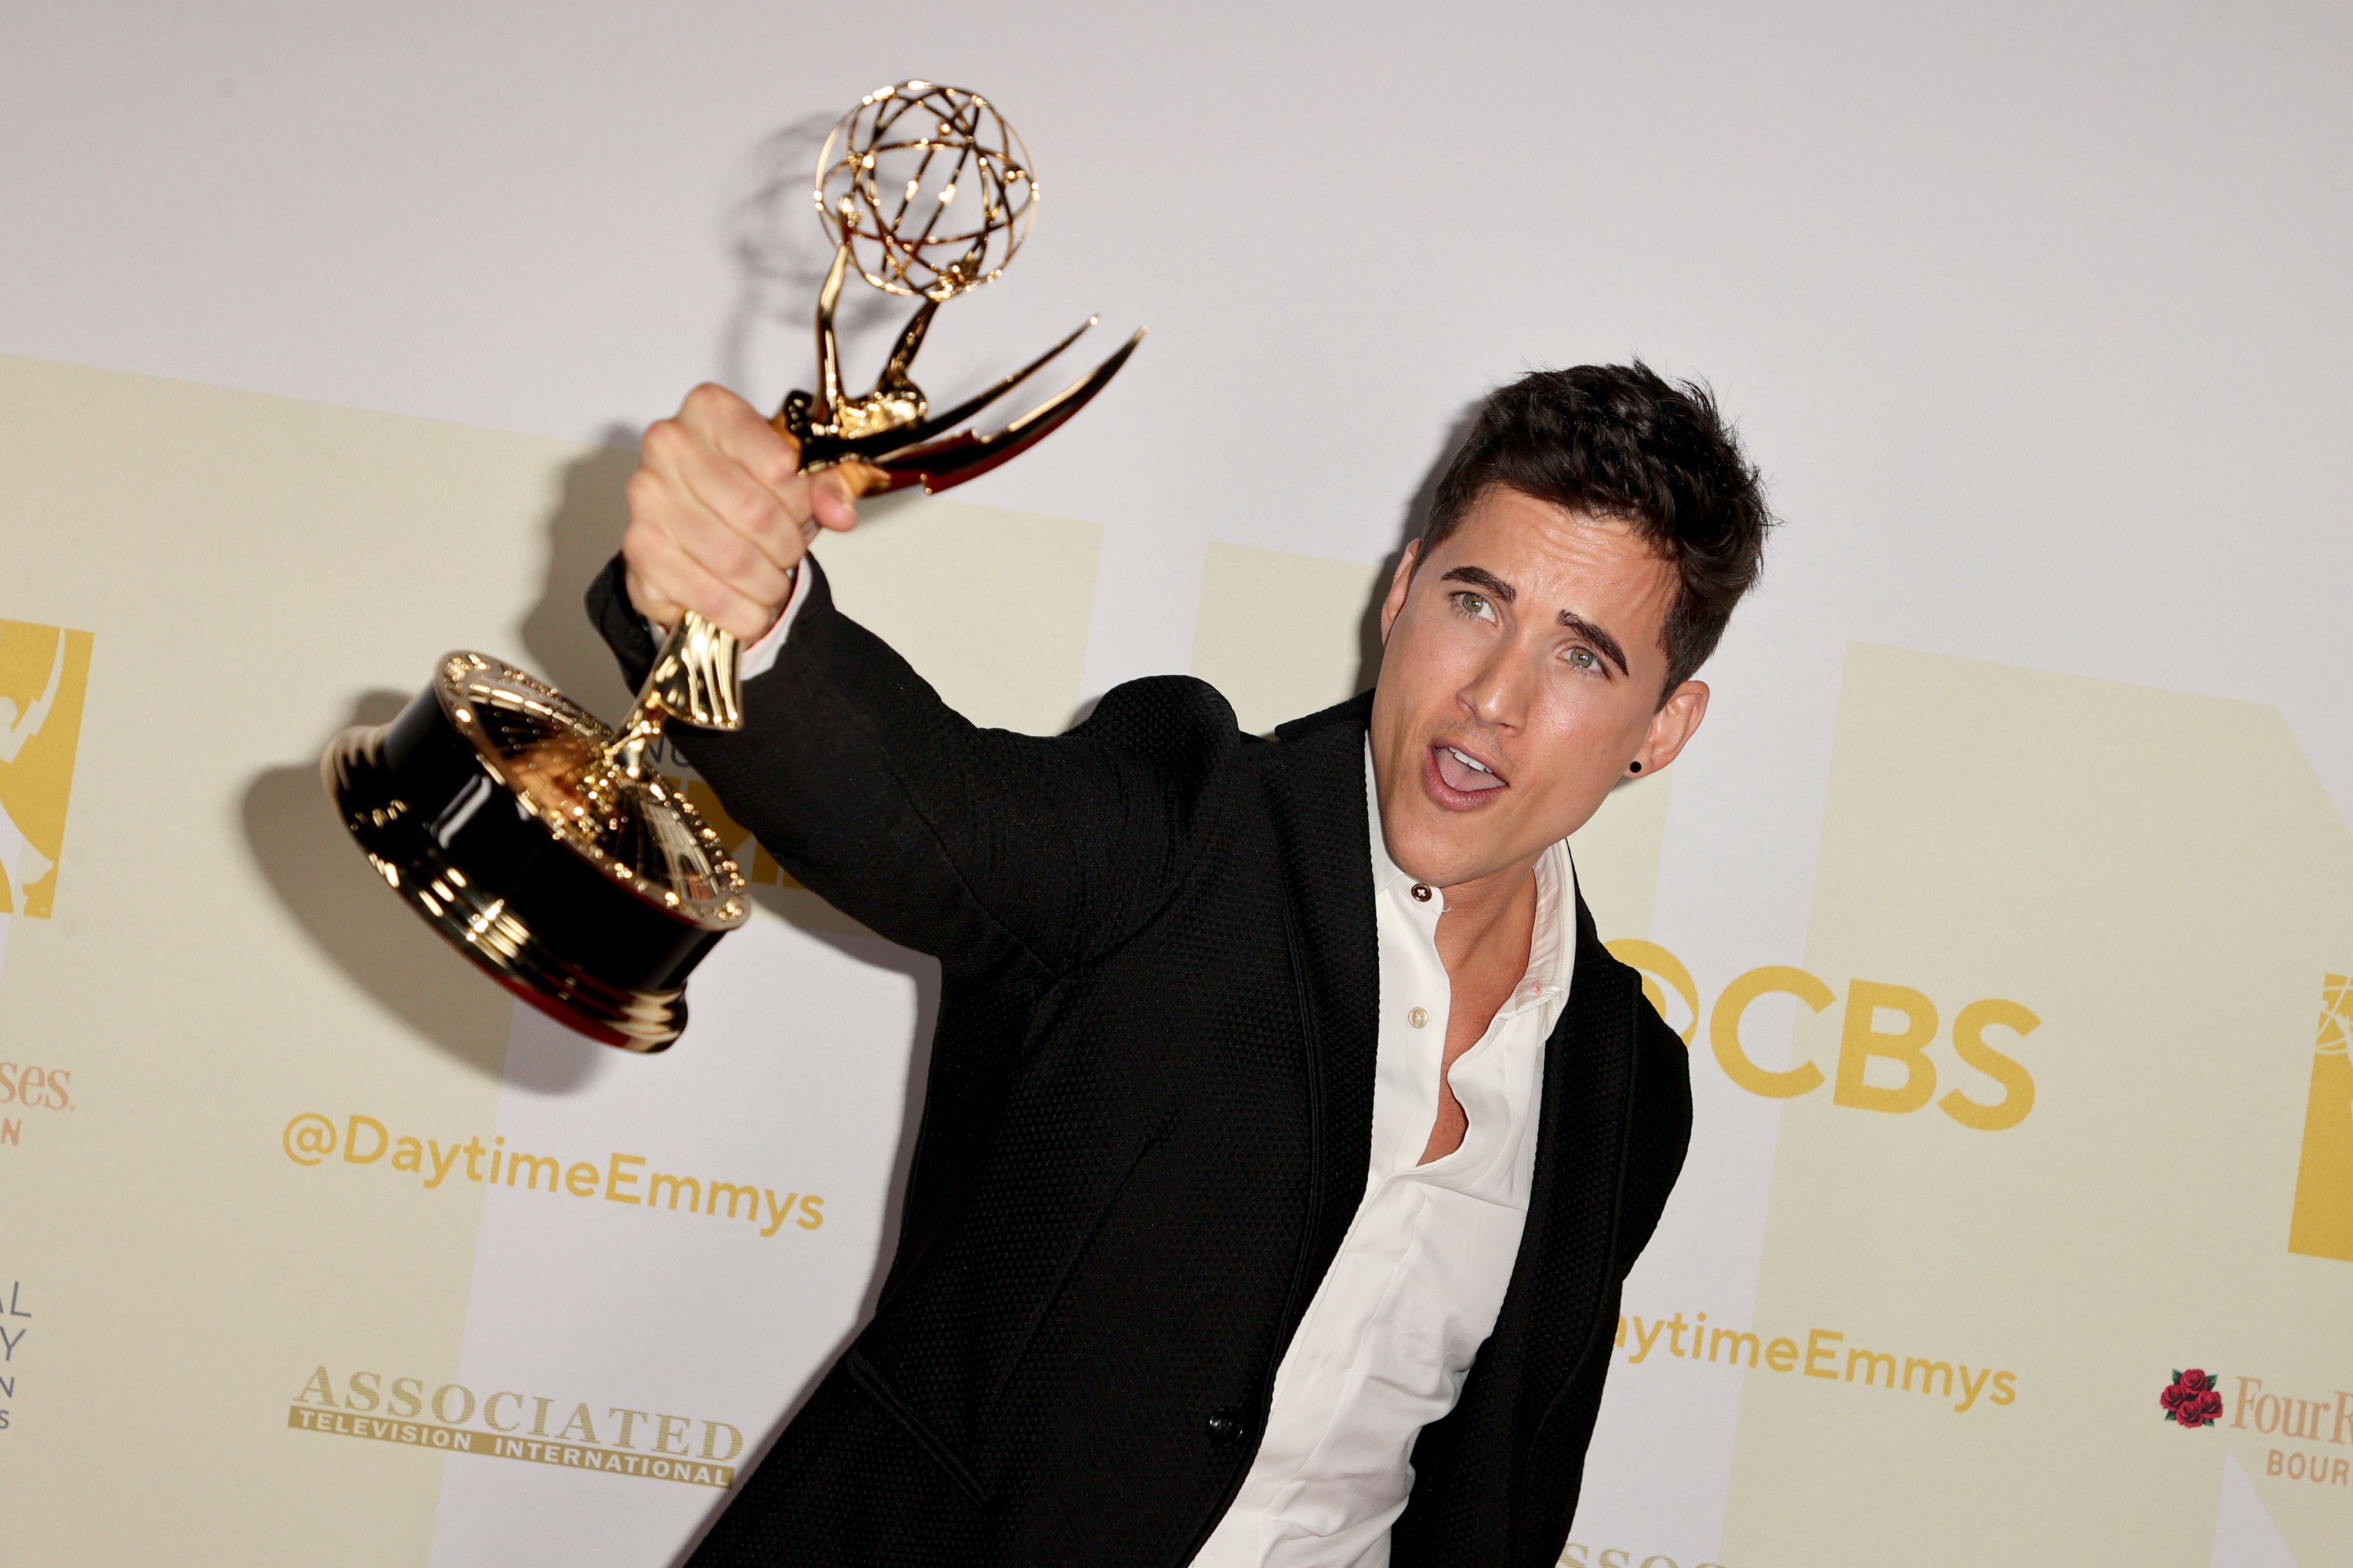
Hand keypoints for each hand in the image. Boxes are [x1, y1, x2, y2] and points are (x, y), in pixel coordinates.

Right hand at [621, 383, 871, 640]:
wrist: (692, 528)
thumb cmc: (746, 492)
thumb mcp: (798, 480)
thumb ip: (828, 487)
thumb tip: (840, 512)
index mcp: (713, 410)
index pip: (780, 464)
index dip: (801, 502)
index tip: (802, 513)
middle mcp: (670, 443)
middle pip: (756, 513)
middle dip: (785, 548)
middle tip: (788, 556)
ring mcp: (647, 495)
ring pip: (733, 558)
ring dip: (765, 584)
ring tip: (771, 584)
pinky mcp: (639, 546)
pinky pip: (704, 592)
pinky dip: (738, 612)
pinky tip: (748, 609)